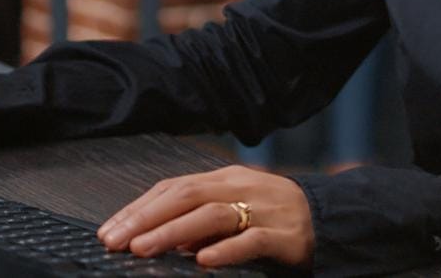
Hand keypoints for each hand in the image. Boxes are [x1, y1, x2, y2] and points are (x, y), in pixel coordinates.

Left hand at [96, 164, 313, 268]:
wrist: (332, 217)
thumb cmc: (274, 215)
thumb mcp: (235, 207)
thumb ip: (199, 218)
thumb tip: (156, 235)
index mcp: (225, 178)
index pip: (173, 187)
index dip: (138, 208)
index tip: (108, 230)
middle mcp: (241, 187)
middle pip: (186, 196)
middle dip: (145, 219)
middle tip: (115, 241)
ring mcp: (263, 209)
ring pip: (212, 215)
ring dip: (173, 232)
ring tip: (144, 250)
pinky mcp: (284, 235)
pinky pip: (252, 240)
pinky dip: (226, 250)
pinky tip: (203, 261)